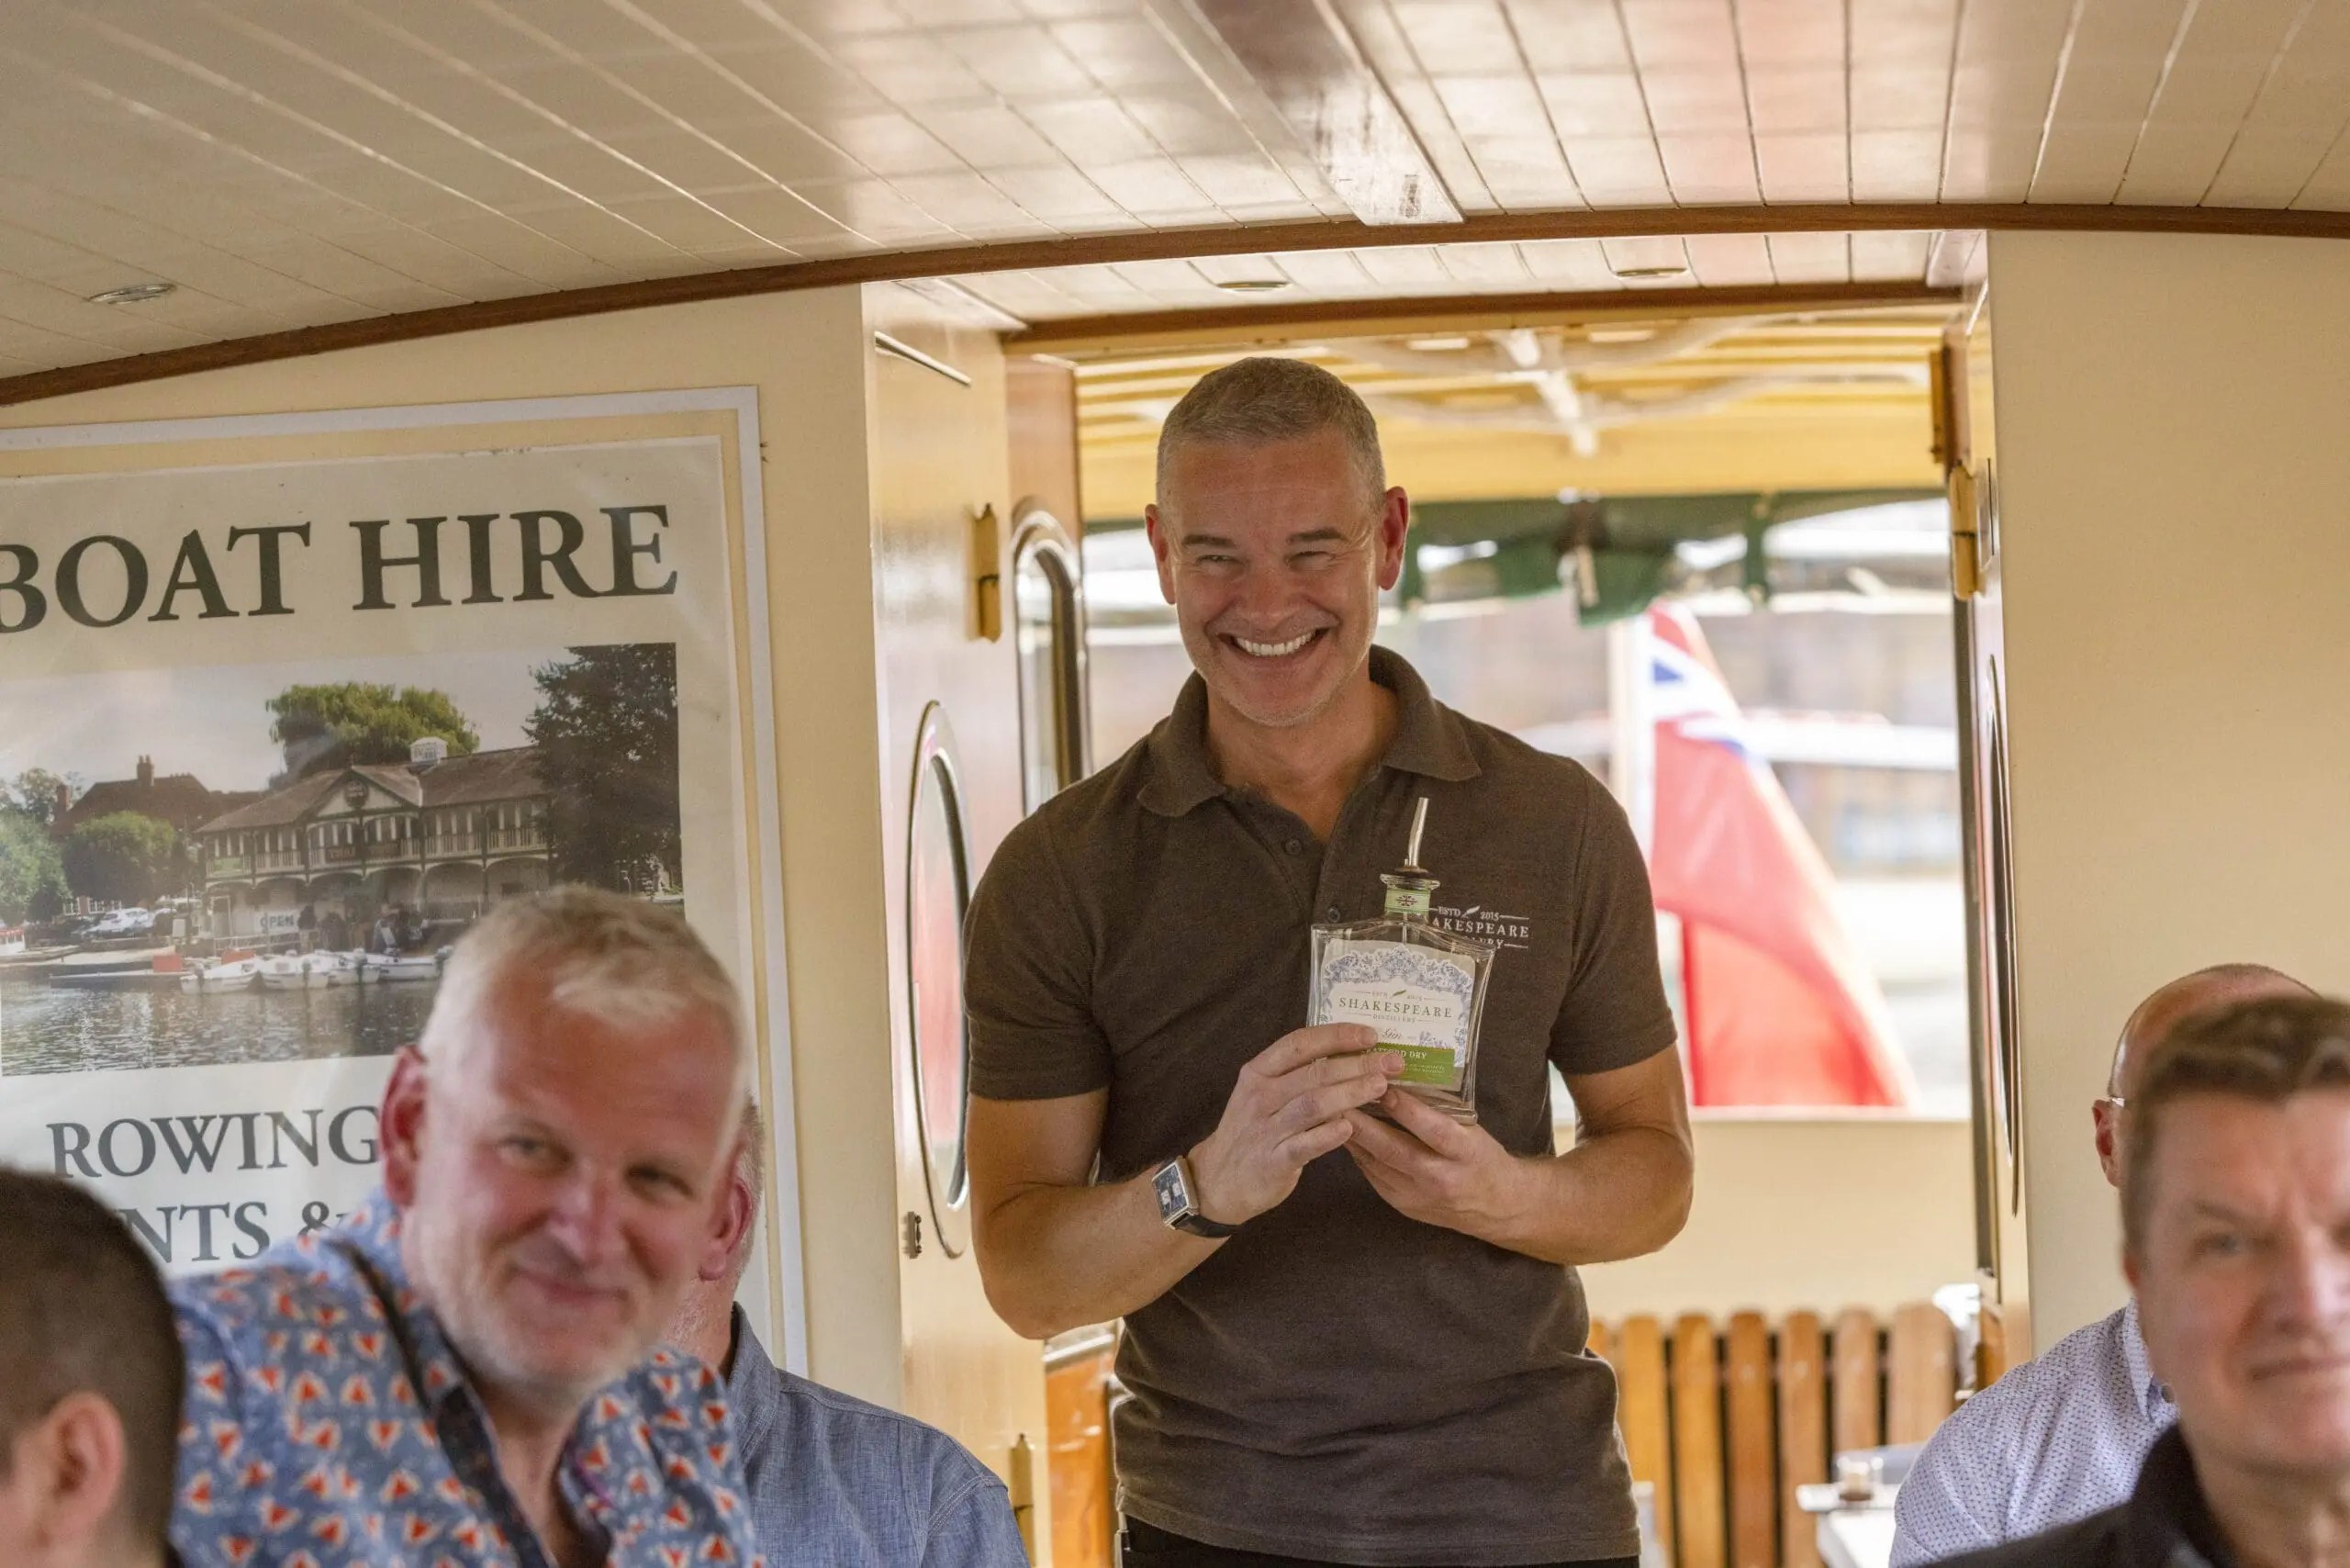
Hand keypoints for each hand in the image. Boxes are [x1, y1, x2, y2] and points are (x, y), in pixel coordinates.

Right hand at [1189, 1025, 1402, 1224]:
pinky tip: (1351, 1127)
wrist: (1218, 1180)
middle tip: (1393, 1062)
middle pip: (1314, 1073)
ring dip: (1350, 1093)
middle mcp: (1261, 1096)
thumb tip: (1350, 1056)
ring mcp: (1265, 1129)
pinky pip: (1305, 1145)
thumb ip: (1298, 1076)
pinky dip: (1328, 1135)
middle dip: (1357, 1064)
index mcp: (1259, 1072)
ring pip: (1312, 1104)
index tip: (1371, 1034)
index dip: (1336, 1036)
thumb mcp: (1263, 1094)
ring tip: (1381, 1087)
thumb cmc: (1252, 1131)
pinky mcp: (1273, 1161)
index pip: (1299, 1043)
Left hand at [1344, 1088, 1532, 1242]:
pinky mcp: (1402, 1206)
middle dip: (1364, 1124)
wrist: (1496, 1208)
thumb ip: (1441, 1110)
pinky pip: (1373, 1175)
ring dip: (1353, 1137)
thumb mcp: (1472, 1130)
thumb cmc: (1482, 1157)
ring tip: (1333, 1112)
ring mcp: (1418, 1197)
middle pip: (1395, 1150)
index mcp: (1466, 1153)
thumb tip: (1400, 1078)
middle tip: (1339, 1098)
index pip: (1433, 1129)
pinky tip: (1345, 1134)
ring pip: (1377, 1164)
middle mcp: (1441, 1178)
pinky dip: (1358, 1153)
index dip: (1406, 1109)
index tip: (1382, 1086)